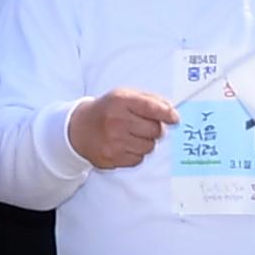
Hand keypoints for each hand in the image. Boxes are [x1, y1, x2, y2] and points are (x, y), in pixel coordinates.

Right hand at [64, 88, 178, 169]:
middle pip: (154, 130)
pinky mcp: (112, 158)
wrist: (79, 128)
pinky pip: (138, 159)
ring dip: (146, 142)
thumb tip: (171, 110)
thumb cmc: (107, 110)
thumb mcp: (124, 95)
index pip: (151, 108)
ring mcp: (113, 141)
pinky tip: (125, 144)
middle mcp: (116, 121)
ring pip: (149, 147)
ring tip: (133, 134)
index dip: (167, 114)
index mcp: (120, 101)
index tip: (174, 118)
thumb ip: (149, 99)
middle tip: (146, 126)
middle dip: (156, 129)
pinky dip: (136, 153)